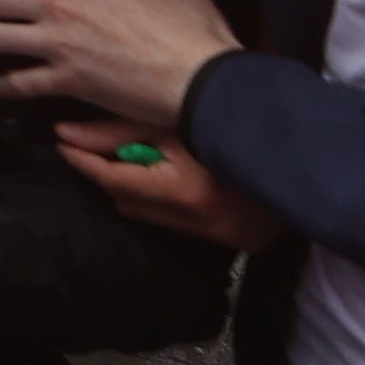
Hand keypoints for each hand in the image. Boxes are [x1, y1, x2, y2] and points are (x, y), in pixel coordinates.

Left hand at [54, 121, 285, 247]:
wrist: (302, 152)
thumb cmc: (230, 123)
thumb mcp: (170, 121)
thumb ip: (114, 131)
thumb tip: (64, 135)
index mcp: (184, 192)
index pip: (113, 180)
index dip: (83, 160)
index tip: (62, 142)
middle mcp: (200, 223)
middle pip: (127, 200)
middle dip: (109, 171)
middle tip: (98, 142)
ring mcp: (220, 237)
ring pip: (148, 214)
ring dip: (135, 187)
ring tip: (140, 154)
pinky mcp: (235, 242)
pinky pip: (176, 223)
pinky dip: (163, 201)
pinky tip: (170, 174)